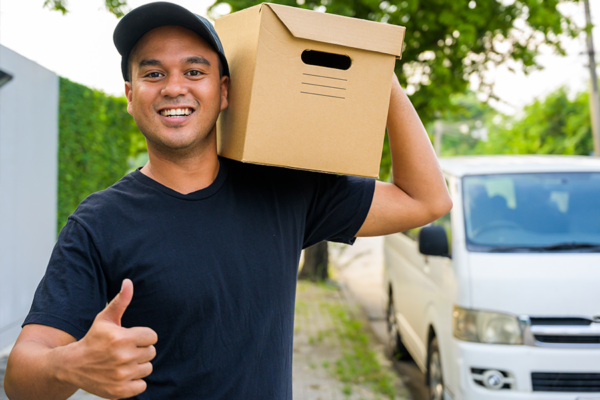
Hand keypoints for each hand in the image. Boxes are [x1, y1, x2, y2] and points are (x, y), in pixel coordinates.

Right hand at [62, 279, 156, 398]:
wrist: (72, 366)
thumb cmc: (93, 339)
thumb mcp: (105, 319)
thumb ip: (120, 301)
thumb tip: (129, 282)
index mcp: (122, 338)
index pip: (152, 337)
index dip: (143, 337)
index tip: (131, 338)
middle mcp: (123, 357)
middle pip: (151, 352)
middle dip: (141, 350)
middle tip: (125, 350)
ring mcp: (121, 375)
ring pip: (147, 368)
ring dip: (138, 366)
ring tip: (123, 362)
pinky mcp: (120, 391)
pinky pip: (142, 386)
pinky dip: (135, 382)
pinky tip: (122, 375)